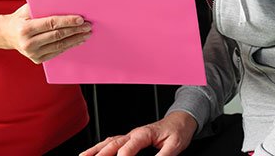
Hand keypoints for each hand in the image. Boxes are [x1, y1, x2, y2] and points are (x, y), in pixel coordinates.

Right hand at [0, 3, 90, 63]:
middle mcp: (28, 43)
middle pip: (57, 36)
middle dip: (75, 30)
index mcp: (25, 29)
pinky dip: (68, 46)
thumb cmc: (20, 18)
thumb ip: (42, 6)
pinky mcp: (37, 60)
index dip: (67, 21)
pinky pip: (56, 52)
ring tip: (86, 34)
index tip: (80, 19)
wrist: (6, 34)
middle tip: (88, 26)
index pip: (51, 24)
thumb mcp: (27, 9)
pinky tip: (78, 41)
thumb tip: (64, 1)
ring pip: (59, 46)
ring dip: (75, 40)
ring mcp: (32, 54)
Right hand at [80, 111, 197, 155]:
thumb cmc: (177, 131)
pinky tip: (94, 152)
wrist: (181, 121)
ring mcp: (131, 135)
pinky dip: (100, 147)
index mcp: (144, 134)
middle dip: (100, 154)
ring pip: (109, 142)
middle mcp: (134, 133)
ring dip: (95, 150)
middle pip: (114, 143)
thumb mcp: (175, 145)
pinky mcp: (131, 139)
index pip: (129, 146)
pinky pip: (112, 142)